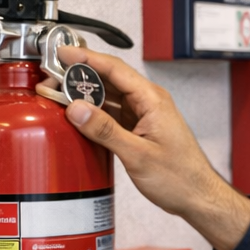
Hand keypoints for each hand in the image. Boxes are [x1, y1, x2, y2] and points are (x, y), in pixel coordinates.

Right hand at [54, 45, 249, 249]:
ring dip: (85, 93)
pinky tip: (78, 114)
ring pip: (110, 95)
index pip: (115, 69)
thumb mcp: (138, 155)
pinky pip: (114, 112)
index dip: (86, 57)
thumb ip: (106, 131)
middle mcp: (150, 102)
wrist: (197, 197)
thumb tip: (77, 109)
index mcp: (153, 100)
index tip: (62, 53)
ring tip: (58, 93)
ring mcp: (145, 115)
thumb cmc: (180, 178)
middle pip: (110, 79)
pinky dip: (95, 111)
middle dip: (79, 75)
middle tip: (52, 75)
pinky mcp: (140, 128)